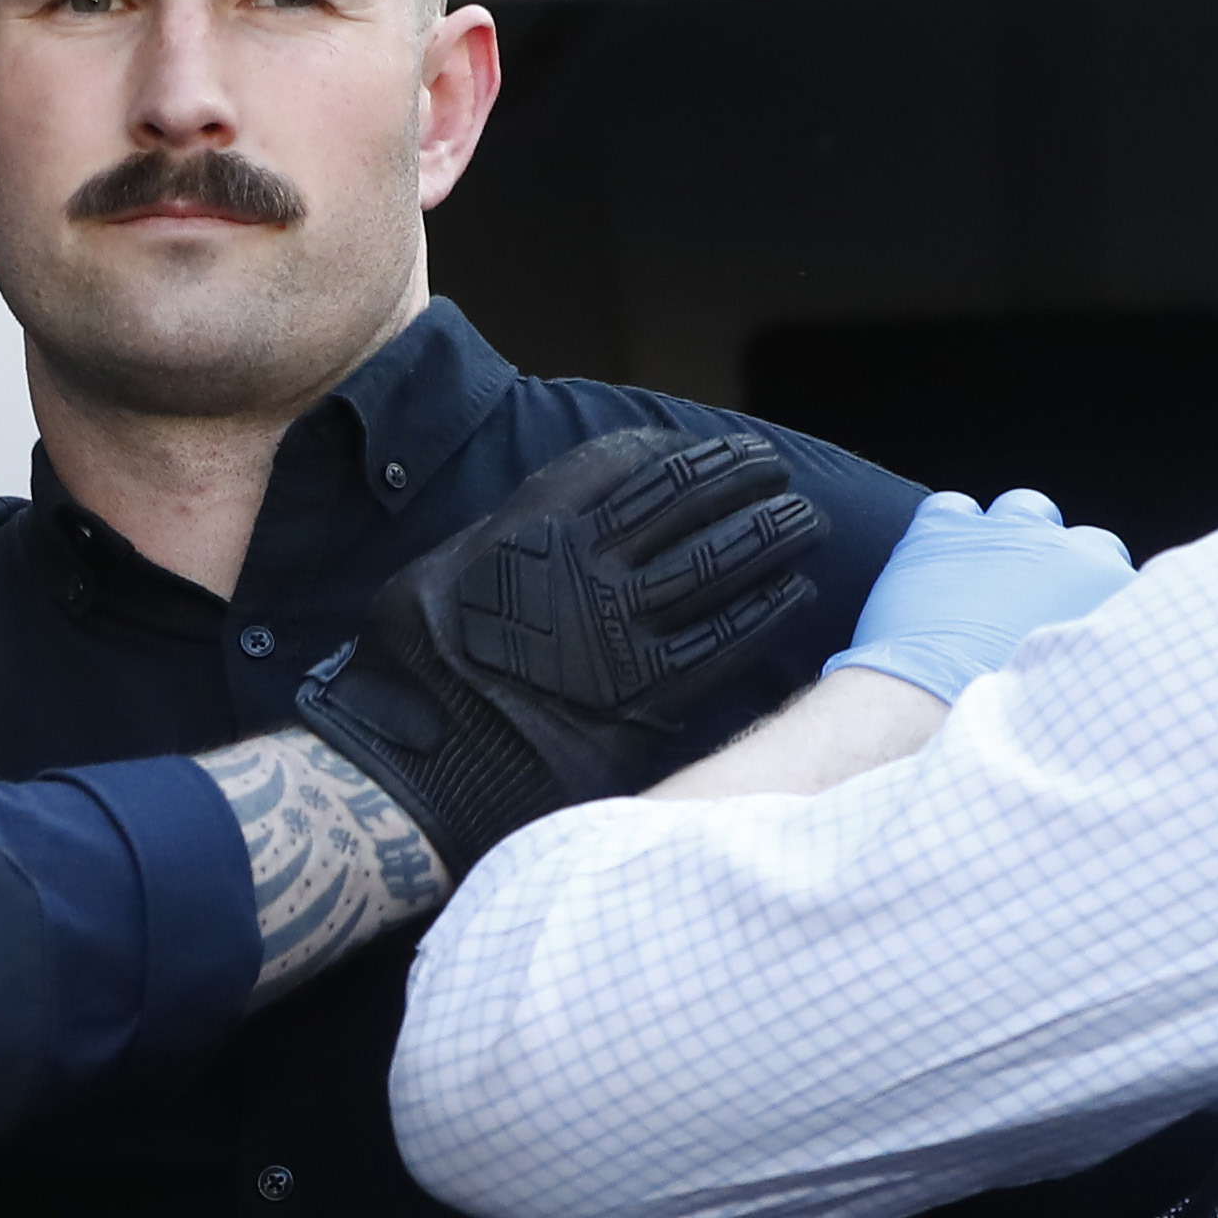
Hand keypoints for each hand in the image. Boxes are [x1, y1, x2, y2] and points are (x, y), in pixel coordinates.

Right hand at [293, 426, 827, 866]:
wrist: (420, 769)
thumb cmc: (414, 674)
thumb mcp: (439, 575)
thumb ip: (504, 540)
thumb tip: (542, 521)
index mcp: (536, 530)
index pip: (630, 467)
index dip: (685, 453)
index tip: (719, 448)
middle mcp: (588, 568)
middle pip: (688, 502)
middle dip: (741, 478)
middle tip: (776, 470)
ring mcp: (623, 631)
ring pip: (719, 561)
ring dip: (769, 533)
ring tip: (804, 518)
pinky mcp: (649, 695)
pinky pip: (726, 640)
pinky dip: (766, 609)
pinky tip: (794, 592)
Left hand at [823, 489, 1135, 706]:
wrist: (930, 707)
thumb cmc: (1013, 719)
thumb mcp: (1081, 692)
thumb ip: (1099, 662)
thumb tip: (1102, 667)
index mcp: (1108, 585)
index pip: (1122, 579)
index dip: (1102, 604)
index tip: (1084, 627)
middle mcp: (1065, 547)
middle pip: (1088, 543)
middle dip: (1071, 569)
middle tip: (1045, 608)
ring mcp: (1004, 531)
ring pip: (1025, 510)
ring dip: (1016, 537)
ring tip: (996, 579)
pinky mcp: (943, 529)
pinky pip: (952, 509)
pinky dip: (948, 530)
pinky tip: (942, 563)